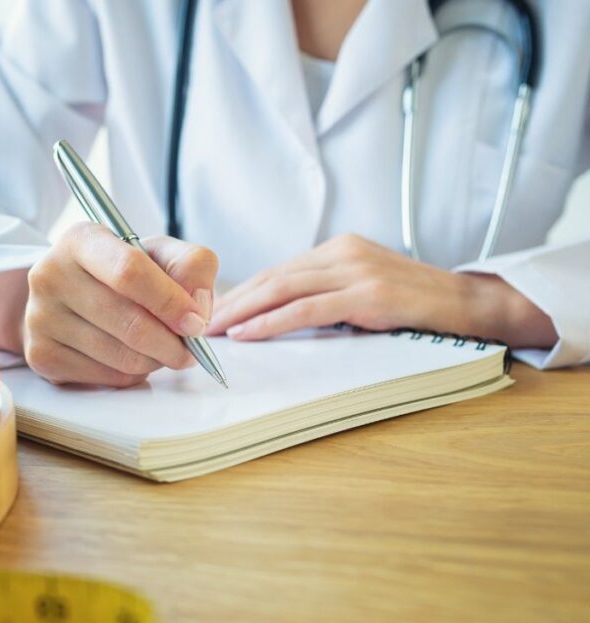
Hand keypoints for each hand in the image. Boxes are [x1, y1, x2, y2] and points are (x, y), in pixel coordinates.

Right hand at [24, 222, 217, 386]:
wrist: (68, 298)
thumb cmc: (121, 273)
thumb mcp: (159, 254)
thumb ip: (191, 266)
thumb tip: (196, 310)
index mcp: (81, 240)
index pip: (129, 271)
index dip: (170, 302)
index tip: (195, 323)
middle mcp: (51, 274)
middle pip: (130, 322)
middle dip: (171, 343)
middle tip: (188, 349)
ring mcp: (40, 317)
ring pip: (122, 356)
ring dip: (155, 360)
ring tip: (160, 350)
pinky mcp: (41, 355)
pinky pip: (107, 377)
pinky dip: (132, 374)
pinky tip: (131, 357)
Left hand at [205, 234, 557, 347]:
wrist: (467, 304)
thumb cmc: (412, 303)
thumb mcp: (362, 287)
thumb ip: (325, 293)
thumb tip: (276, 314)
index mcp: (337, 249)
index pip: (277, 271)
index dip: (241, 292)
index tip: (212, 311)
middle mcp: (341, 252)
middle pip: (272, 276)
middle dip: (231, 301)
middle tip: (196, 320)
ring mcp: (354, 270)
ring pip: (282, 289)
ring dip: (241, 312)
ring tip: (213, 329)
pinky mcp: (365, 294)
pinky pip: (306, 309)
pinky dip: (271, 321)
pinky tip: (248, 333)